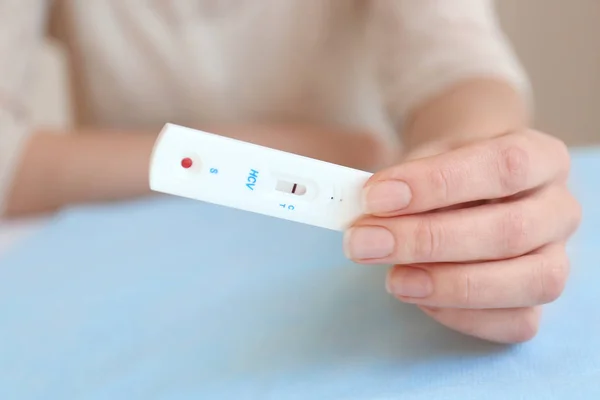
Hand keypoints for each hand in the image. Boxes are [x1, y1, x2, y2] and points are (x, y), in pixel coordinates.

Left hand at [344, 129, 580, 342]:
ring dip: (449, 284)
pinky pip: (516, 322)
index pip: (503, 166)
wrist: (468, 187)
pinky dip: (462, 314)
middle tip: (365, 242)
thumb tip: (368, 212)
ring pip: (527, 282)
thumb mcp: (426, 159)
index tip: (377, 196)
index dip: (437, 184)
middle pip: (510, 231)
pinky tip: (419, 296)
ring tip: (393, 279)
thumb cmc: (447, 173)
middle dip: (428, 241)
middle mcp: (559, 209)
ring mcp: (556, 260)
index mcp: (540, 158)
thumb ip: (404, 182)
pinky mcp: (538, 303)